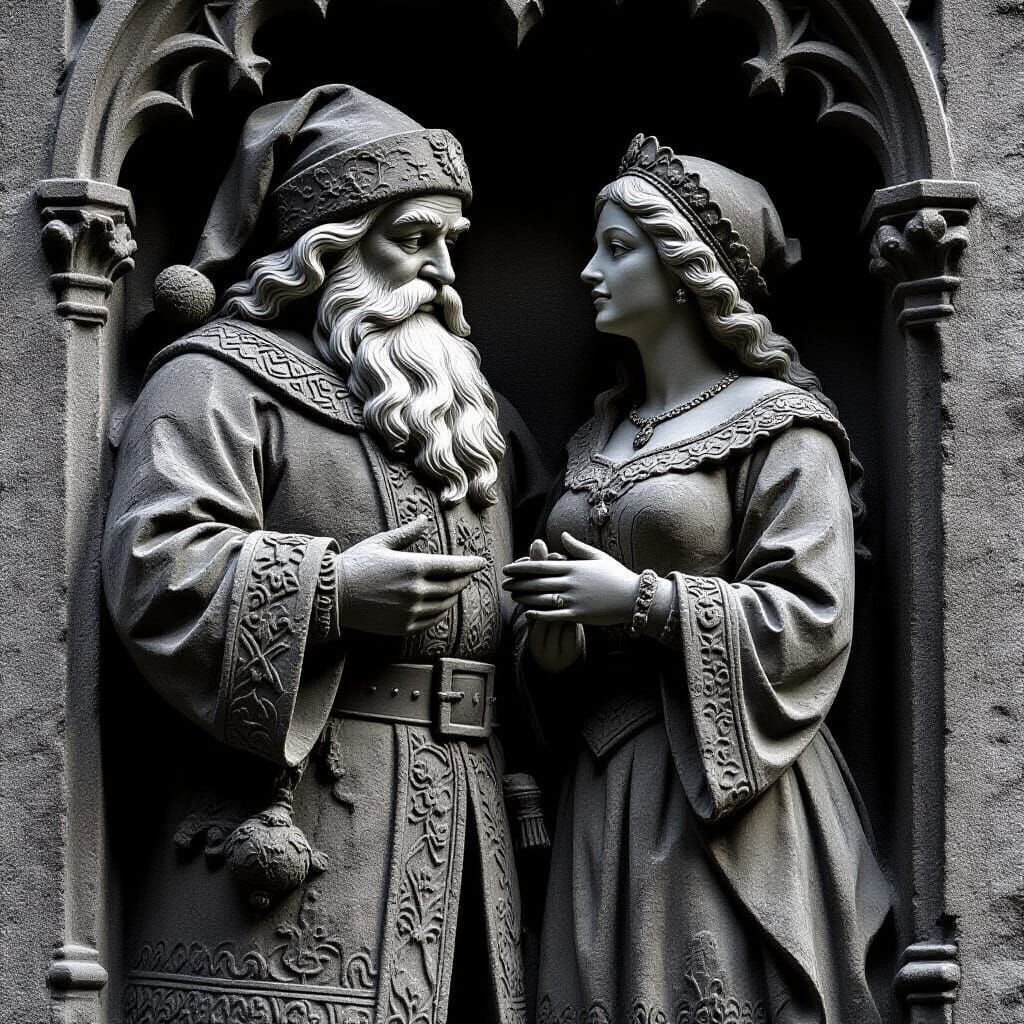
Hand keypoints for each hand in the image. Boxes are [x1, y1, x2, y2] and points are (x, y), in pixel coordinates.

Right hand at [338, 515, 485, 635]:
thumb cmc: (355, 564)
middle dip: (463, 579)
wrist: (332, 596)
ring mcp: (411, 611)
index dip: (470, 565)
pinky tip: (438, 605)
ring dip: (452, 596)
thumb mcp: (381, 543)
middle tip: (466, 574)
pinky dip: (439, 612)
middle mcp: (416, 590)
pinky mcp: (403, 627)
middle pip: (452, 586)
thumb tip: (424, 520)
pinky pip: (431, 620)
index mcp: (413, 566)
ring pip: (444, 605)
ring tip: (453, 588)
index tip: (481, 562)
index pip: (453, 566)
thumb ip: (407, 533)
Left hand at [502, 532, 638, 626]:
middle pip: (537, 582)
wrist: (634, 597)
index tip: (508, 568)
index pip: (541, 566)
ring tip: (513, 596)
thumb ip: (577, 547)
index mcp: (573, 567)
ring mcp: (574, 599)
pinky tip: (527, 613)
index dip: (521, 567)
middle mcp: (571, 582)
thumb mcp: (597, 557)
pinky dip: (539, 614)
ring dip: (524, 597)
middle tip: (504, 583)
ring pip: (542, 598)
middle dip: (518, 583)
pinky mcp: (579, 615)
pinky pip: (553, 615)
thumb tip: (561, 535)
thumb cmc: (616, 576)